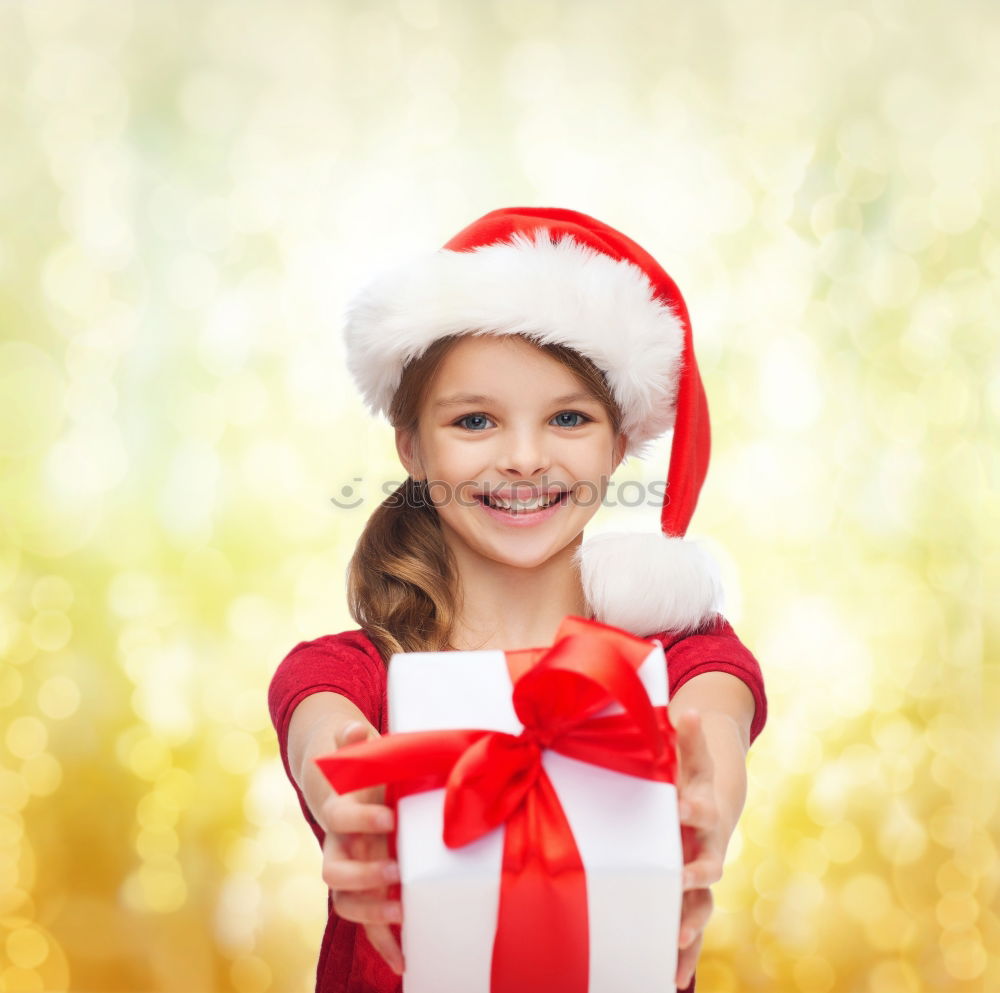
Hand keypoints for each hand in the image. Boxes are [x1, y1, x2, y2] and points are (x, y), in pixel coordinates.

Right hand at [318, 720, 404, 974]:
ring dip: (372, 913)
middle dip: (363, 877)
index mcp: (340, 810)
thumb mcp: (362, 750)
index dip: (360, 820)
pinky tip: (406, 962)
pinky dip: (384, 944)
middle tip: (397, 872)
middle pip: (332, 872)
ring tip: (403, 914)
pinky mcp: (366, 887)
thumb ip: (357, 742)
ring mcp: (350, 869)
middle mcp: (339, 845)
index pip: (339, 818)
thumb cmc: (362, 765)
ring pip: (346, 902)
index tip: (389, 818)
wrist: (344, 783)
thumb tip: (354, 728)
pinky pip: (369, 923)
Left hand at [674, 709, 723, 989]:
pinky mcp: (692, 896)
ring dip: (688, 926)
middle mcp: (708, 845)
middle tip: (679, 892)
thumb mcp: (684, 750)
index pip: (701, 807)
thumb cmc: (687, 770)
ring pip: (701, 906)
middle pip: (706, 865)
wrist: (711, 794)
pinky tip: (671, 980)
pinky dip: (684, 956)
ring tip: (673, 948)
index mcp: (702, 808)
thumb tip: (685, 709)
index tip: (682, 808)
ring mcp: (702, 873)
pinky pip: (691, 929)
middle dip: (693, 880)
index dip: (693, 809)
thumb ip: (683, 735)